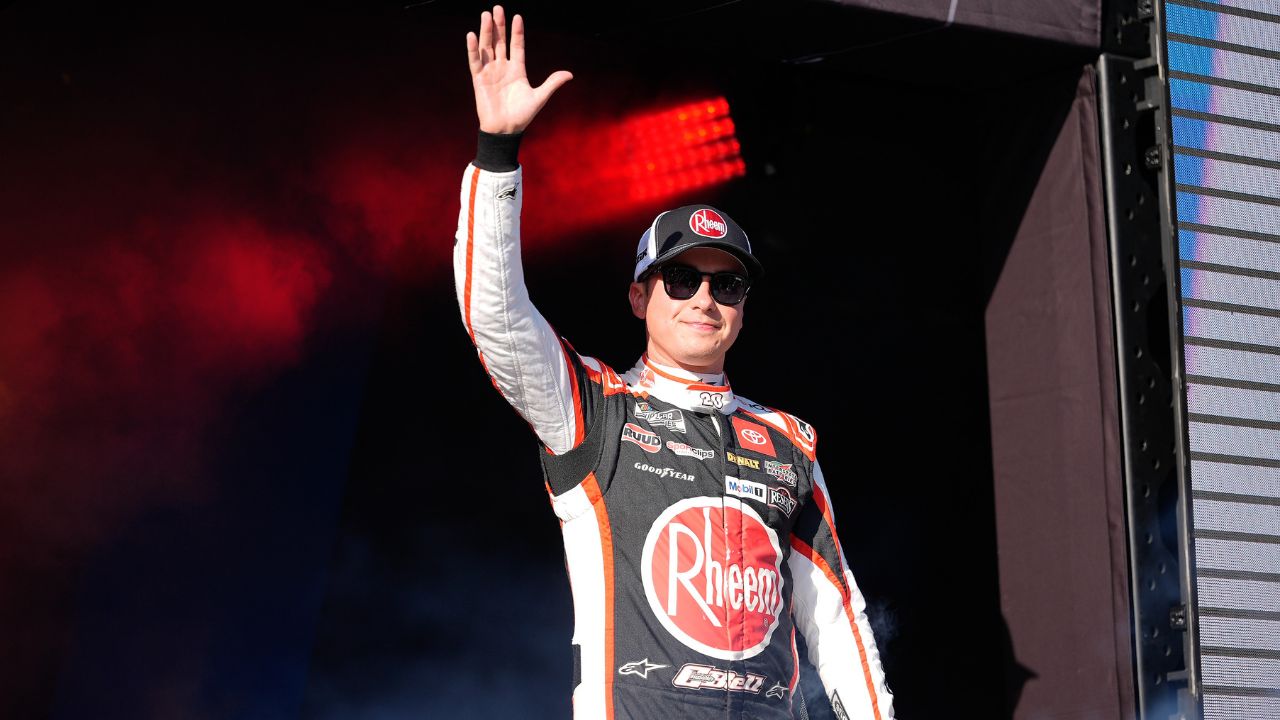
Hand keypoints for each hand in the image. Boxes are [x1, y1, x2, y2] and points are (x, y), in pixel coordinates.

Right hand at [467, 5, 572, 134]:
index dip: (517, 32)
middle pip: (501, 42)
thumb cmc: (522, 116)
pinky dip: (473, 48)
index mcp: (518, 70)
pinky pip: (475, 61)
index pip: (517, 46)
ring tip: (486, 15)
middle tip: (497, 8)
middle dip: (499, 25)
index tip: (517, 16)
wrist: (505, 130)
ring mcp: (490, 72)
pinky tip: (472, 34)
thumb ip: (552, 83)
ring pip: (488, 47)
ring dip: (487, 31)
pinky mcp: (479, 79)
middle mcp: (503, 68)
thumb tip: (570, 74)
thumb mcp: (540, 97)